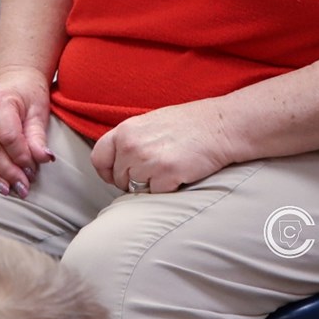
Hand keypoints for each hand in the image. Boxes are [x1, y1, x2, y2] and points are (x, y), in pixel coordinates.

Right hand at [0, 68, 53, 197]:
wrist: (13, 83)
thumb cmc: (25, 98)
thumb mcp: (38, 114)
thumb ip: (38, 138)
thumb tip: (44, 158)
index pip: (8, 137)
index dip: (21, 158)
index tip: (32, 172)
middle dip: (8, 172)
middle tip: (22, 187)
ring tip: (6, 188)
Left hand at [91, 101, 234, 193]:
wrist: (219, 126)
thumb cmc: (188, 125)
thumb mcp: (148, 124)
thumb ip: (129, 141)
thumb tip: (117, 164)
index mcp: (125, 130)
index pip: (98, 158)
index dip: (106, 172)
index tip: (116, 177)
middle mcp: (131, 145)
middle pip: (119, 178)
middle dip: (133, 181)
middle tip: (155, 172)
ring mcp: (147, 160)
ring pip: (136, 189)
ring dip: (151, 186)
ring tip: (168, 170)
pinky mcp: (166, 174)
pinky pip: (156, 194)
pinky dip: (167, 189)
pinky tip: (179, 174)